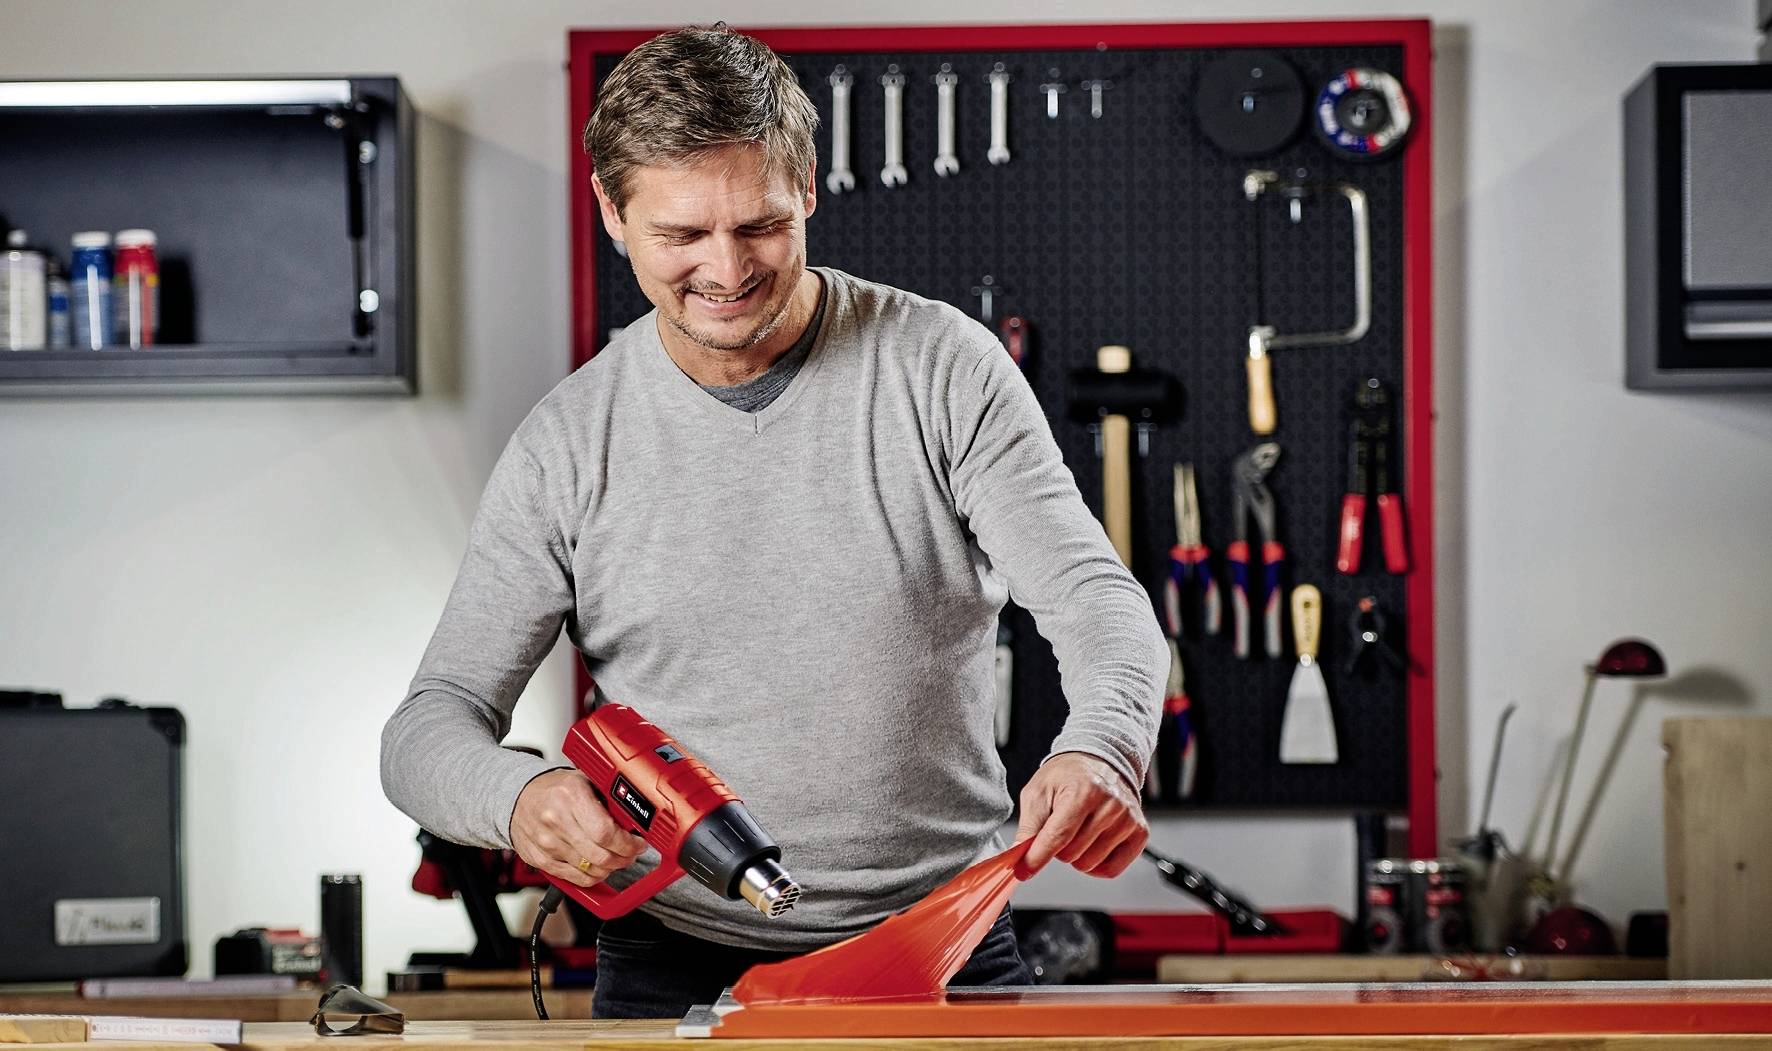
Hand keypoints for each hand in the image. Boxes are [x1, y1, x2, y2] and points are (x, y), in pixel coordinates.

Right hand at [510, 769, 643, 886]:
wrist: (516, 796)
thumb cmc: (553, 789)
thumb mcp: (584, 780)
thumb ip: (608, 797)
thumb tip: (634, 817)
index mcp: (571, 796)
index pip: (606, 832)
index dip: (628, 843)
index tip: (637, 843)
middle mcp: (557, 821)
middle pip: (601, 856)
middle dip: (624, 858)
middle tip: (630, 852)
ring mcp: (547, 843)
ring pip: (590, 871)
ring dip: (610, 868)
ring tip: (615, 858)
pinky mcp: (540, 860)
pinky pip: (575, 879)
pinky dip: (592, 877)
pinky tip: (597, 867)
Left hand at [1013, 752, 1147, 877]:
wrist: (1099, 762)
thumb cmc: (1067, 777)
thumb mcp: (1038, 793)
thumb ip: (1028, 827)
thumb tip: (1017, 858)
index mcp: (1083, 791)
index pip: (1058, 836)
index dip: (1037, 857)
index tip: (1023, 871)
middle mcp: (1111, 805)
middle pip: (1072, 854)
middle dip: (1058, 848)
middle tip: (1060, 828)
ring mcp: (1128, 820)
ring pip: (1090, 864)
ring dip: (1077, 855)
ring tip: (1078, 831)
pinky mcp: (1139, 832)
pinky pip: (1112, 869)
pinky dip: (1096, 865)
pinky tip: (1092, 845)